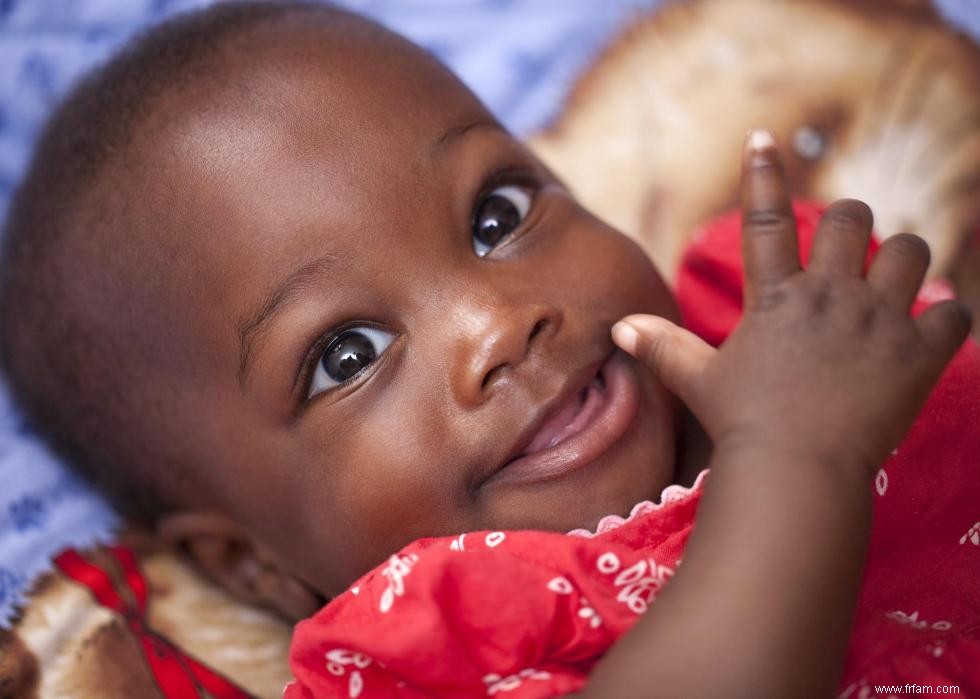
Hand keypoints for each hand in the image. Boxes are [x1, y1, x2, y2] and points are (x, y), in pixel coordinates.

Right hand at [613, 130, 971, 475]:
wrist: (797, 471)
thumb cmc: (741, 425)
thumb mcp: (697, 380)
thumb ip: (662, 347)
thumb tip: (620, 328)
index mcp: (776, 298)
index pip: (765, 221)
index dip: (762, 175)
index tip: (761, 138)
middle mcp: (829, 296)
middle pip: (853, 220)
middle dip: (851, 223)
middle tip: (847, 249)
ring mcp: (878, 322)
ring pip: (912, 252)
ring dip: (905, 260)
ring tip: (895, 282)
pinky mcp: (918, 355)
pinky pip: (954, 314)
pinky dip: (947, 317)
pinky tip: (933, 329)